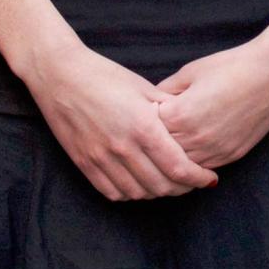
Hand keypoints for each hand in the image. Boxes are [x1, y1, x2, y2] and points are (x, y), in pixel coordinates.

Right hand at [27, 42, 218, 202]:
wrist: (59, 75)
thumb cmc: (103, 75)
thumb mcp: (143, 87)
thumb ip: (169, 109)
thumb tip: (193, 125)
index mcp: (143, 126)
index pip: (179, 168)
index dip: (198, 178)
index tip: (209, 178)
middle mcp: (123, 147)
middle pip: (162, 186)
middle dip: (183, 188)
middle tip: (192, 181)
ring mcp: (101, 159)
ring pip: (139, 193)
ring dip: (158, 192)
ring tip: (168, 183)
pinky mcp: (85, 164)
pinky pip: (113, 192)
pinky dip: (131, 194)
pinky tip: (139, 184)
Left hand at [154, 40, 268, 169]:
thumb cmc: (231, 67)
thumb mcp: (190, 72)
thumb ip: (166, 90)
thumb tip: (150, 102)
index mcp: (181, 115)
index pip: (149, 129)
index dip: (146, 119)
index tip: (146, 112)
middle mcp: (196, 138)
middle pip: (162, 151)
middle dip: (157, 141)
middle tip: (154, 132)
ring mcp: (214, 151)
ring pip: (182, 166)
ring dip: (174, 156)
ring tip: (170, 143)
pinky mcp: (230, 156)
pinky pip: (203, 167)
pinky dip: (194, 161)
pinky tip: (191, 148)